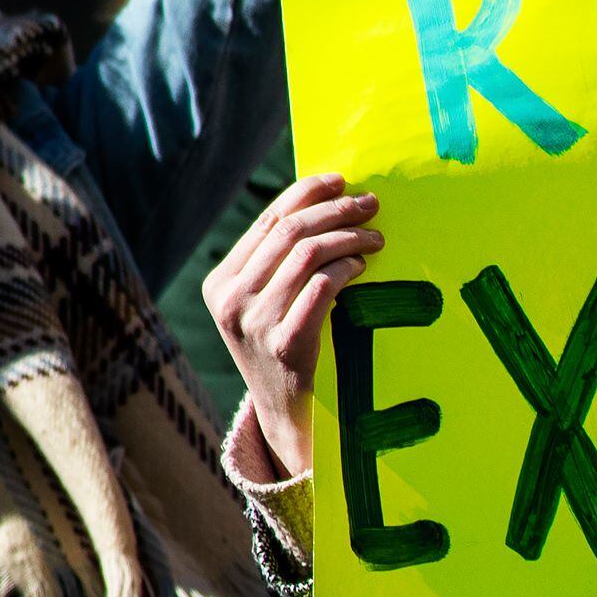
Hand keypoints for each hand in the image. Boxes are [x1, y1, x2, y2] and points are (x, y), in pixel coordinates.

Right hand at [205, 174, 376, 476]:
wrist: (287, 416)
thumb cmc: (286, 350)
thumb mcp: (265, 306)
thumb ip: (278, 265)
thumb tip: (322, 205)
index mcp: (220, 283)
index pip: (266, 221)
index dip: (304, 193)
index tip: (339, 180)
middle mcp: (231, 300)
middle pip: (289, 232)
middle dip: (335, 209)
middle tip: (371, 204)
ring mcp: (255, 323)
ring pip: (307, 254)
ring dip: (349, 237)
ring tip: (376, 238)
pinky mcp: (286, 344)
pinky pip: (322, 288)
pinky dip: (347, 268)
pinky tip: (363, 267)